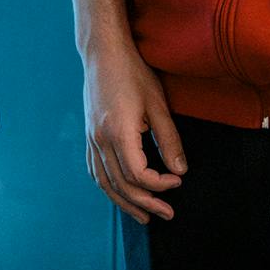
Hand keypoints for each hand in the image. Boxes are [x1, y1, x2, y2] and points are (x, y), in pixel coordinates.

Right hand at [83, 40, 187, 223]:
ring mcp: (91, 138)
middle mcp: (100, 140)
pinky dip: (108, 187)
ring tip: (144, 216)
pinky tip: (119, 194)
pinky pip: (95, 170)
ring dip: (125, 202)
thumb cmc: (133, 73)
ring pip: (105, 182)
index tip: (178, 182)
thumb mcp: (158, 103)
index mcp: (118, 132)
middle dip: (146, 203)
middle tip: (168, 214)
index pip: (138, 174)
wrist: (103, 53)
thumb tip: (180, 170)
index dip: (159, 184)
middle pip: (121, 185)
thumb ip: (169, 139)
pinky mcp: (89, 135)